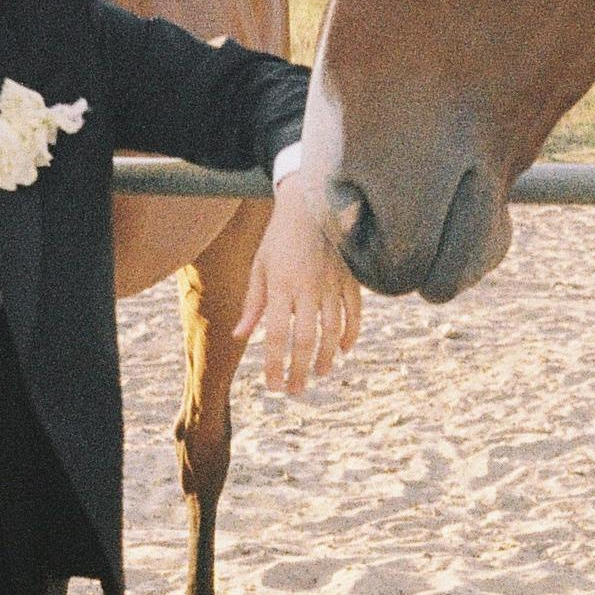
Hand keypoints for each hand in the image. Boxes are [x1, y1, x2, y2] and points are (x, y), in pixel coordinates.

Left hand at [235, 173, 361, 393]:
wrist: (310, 204)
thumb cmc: (279, 239)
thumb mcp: (259, 267)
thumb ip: (252, 304)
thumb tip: (239, 336)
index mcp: (280, 284)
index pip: (275, 335)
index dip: (274, 364)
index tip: (273, 385)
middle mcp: (307, 286)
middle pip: (306, 339)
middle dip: (300, 370)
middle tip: (295, 389)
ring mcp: (331, 282)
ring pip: (332, 330)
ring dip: (326, 357)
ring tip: (319, 373)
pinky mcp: (349, 278)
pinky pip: (354, 312)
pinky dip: (350, 334)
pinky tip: (342, 349)